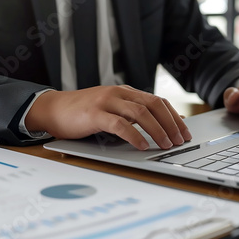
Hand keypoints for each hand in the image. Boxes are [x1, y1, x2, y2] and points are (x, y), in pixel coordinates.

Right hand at [25, 86, 191, 149]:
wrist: (53, 109)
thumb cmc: (84, 113)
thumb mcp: (113, 109)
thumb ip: (133, 114)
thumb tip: (161, 126)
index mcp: (126, 92)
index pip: (158, 101)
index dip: (174, 116)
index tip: (185, 131)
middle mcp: (119, 93)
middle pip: (154, 105)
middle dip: (171, 123)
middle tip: (180, 140)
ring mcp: (107, 102)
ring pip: (140, 113)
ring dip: (157, 130)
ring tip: (165, 144)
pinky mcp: (94, 114)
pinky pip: (120, 124)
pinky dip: (134, 135)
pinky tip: (142, 146)